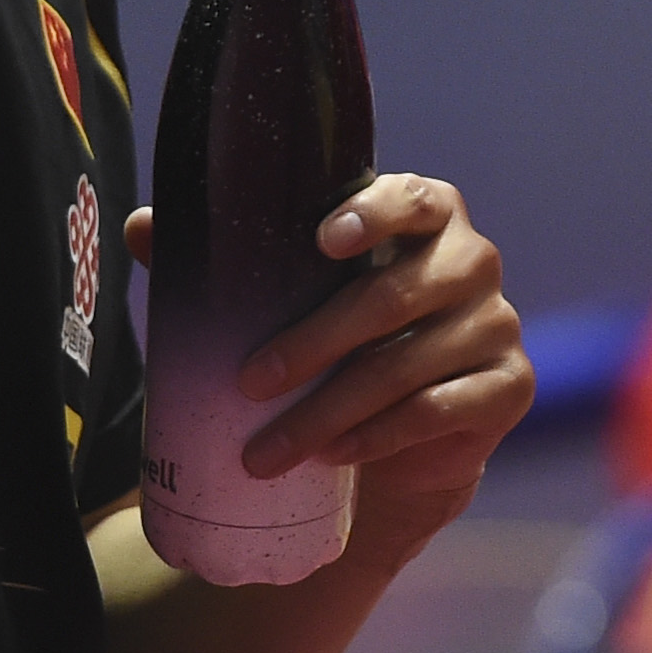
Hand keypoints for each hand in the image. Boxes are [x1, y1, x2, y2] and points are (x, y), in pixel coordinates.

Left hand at [126, 177, 532, 556]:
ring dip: (330, 411)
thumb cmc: (343, 333)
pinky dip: (379, 436)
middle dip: (314, 342)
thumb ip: (230, 254)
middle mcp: (473, 261)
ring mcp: (497, 325)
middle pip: (395, 296)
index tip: (321, 240)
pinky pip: (439, 412)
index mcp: (429, 214)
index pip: (413, 198)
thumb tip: (143, 226)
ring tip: (265, 450)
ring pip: (409, 366)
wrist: (410, 428)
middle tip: (248, 381)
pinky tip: (333, 454)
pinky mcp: (509, 388)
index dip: (374, 214)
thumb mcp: (294, 291)